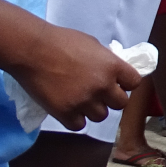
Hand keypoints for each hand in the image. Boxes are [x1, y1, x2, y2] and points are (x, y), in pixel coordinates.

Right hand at [6, 24, 139, 131]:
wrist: (31, 49)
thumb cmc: (61, 41)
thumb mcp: (93, 45)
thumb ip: (106, 61)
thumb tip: (113, 73)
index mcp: (113, 66)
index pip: (134, 83)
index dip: (125, 84)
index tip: (117, 83)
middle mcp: (103, 86)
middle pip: (120, 104)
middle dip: (111, 99)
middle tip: (98, 93)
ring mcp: (84, 101)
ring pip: (101, 116)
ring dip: (93, 110)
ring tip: (80, 100)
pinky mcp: (64, 112)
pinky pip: (79, 125)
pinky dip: (75, 119)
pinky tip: (68, 109)